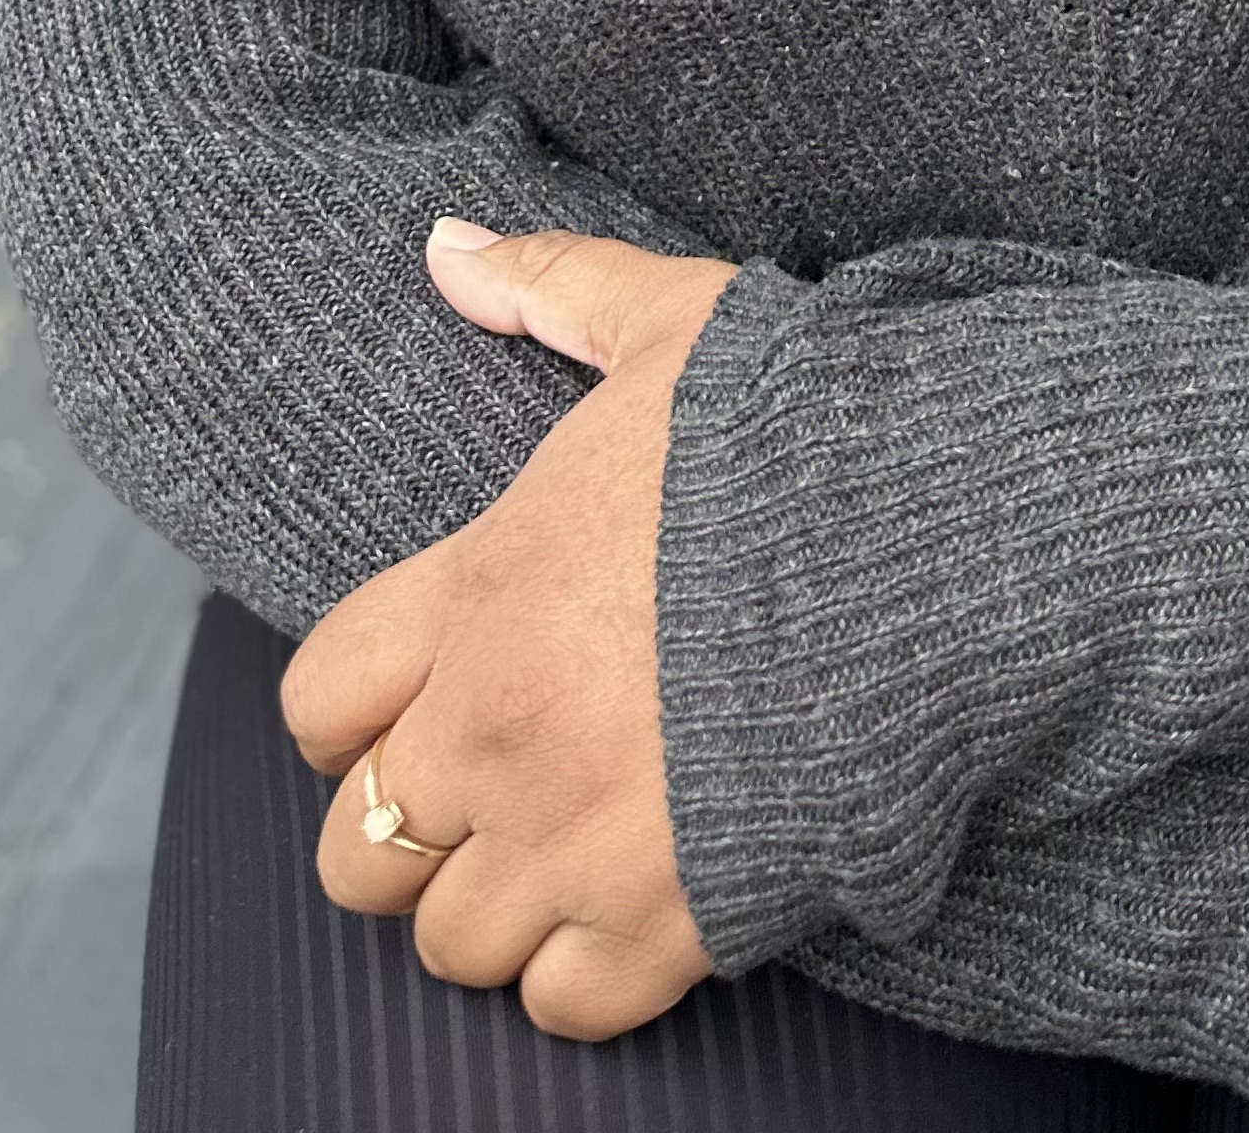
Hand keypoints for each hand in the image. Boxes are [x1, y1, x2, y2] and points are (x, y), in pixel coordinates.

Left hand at [279, 226, 740, 1038]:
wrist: (931, 552)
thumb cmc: (798, 436)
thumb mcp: (674, 327)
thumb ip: (550, 286)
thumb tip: (444, 244)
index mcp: (481, 591)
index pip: (318, 701)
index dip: (349, 712)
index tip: (412, 698)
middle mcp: (499, 730)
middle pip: (356, 850)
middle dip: (407, 829)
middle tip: (484, 789)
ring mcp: (575, 837)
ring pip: (449, 943)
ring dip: (491, 906)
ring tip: (557, 853)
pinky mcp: (669, 917)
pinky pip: (563, 1004)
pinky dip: (581, 976)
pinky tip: (629, 910)